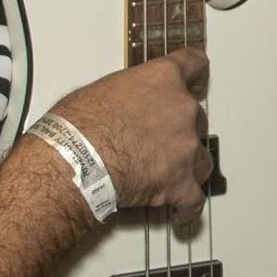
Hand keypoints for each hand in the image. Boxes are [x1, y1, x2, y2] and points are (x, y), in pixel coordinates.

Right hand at [49, 48, 212, 224]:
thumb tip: (119, 104)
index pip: (193, 65)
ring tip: (170, 173)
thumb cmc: (77, 126)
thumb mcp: (99, 90)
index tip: (198, 81)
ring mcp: (185, 148)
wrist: (74, 160)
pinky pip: (194, 199)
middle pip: (196, 117)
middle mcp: (181, 110)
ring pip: (202, 158)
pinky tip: (181, 211)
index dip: (196, 76)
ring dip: (188, 165)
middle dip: (180, 130)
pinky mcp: (180, 182)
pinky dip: (187, 207)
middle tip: (157, 139)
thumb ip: (124, 94)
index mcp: (162, 80)